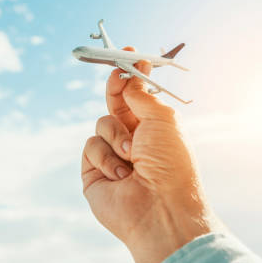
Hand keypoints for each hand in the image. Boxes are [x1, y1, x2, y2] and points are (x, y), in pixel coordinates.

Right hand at [81, 47, 218, 262]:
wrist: (160, 208)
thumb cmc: (171, 164)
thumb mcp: (163, 120)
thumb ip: (141, 95)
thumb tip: (129, 81)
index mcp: (153, 129)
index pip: (137, 97)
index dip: (132, 76)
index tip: (131, 54)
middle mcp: (132, 140)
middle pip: (114, 104)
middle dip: (115, 88)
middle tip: (116, 71)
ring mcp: (111, 155)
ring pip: (100, 123)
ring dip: (116, 135)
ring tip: (132, 157)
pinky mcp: (93, 171)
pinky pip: (90, 146)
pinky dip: (105, 157)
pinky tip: (120, 175)